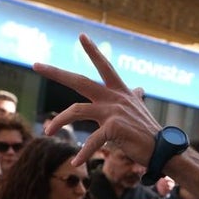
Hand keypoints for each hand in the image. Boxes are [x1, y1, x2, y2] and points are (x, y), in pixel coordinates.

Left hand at [34, 35, 162, 166]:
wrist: (163, 150)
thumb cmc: (149, 132)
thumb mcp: (139, 110)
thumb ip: (134, 97)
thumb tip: (140, 88)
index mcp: (120, 92)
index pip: (105, 66)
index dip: (93, 51)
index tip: (82, 36)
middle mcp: (115, 98)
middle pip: (80, 81)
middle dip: (56, 72)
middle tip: (35, 64)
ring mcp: (113, 112)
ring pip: (76, 111)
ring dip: (58, 121)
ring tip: (48, 131)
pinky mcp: (114, 128)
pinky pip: (91, 141)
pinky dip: (83, 154)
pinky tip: (76, 163)